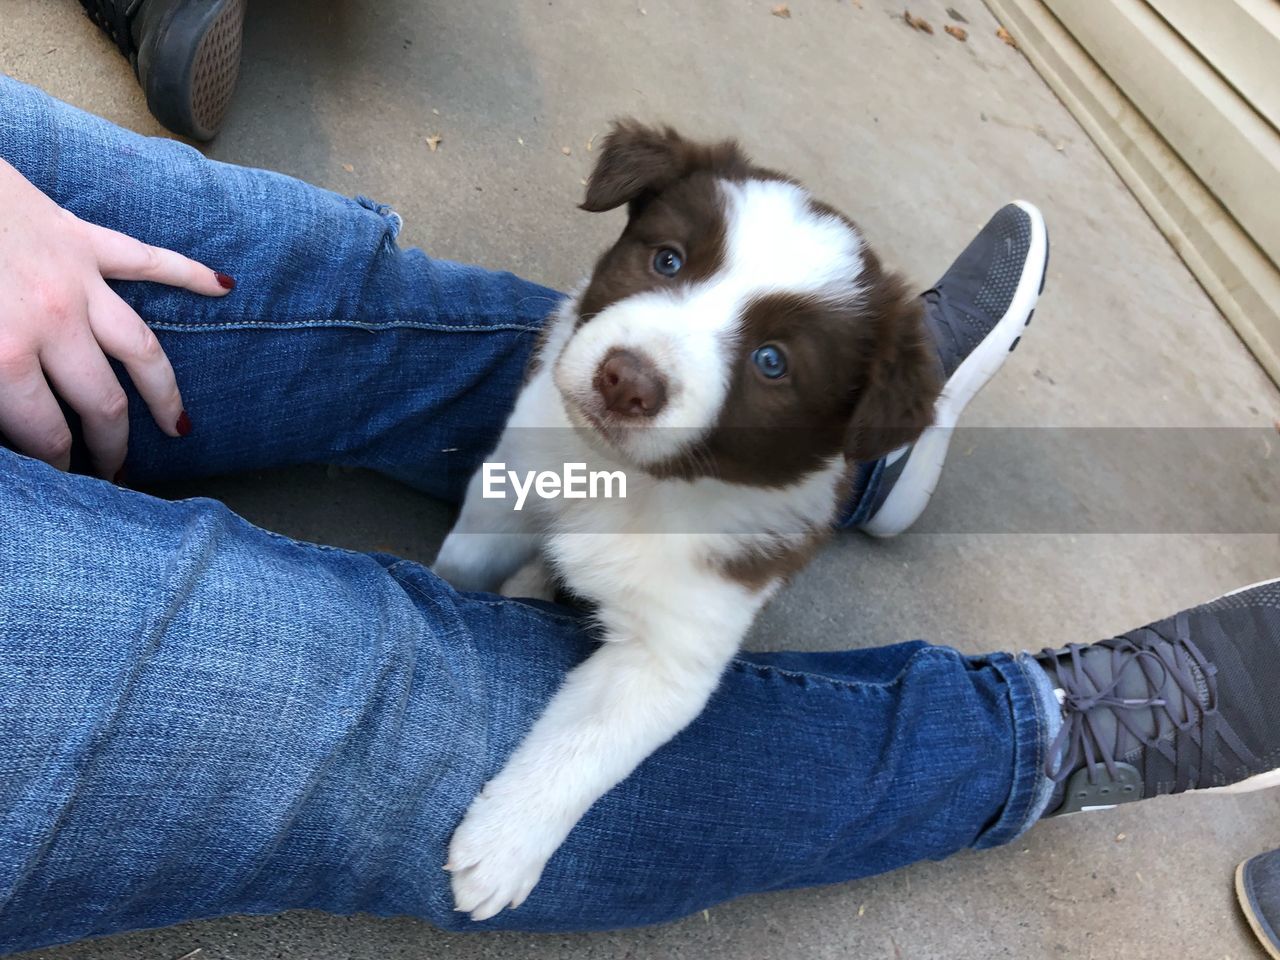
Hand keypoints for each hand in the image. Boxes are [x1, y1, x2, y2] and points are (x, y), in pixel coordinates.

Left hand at [0, 158, 232, 478]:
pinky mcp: (81, 239)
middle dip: (112, 446)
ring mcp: (77, 280)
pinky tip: (223, 287)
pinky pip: (147, 260)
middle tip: (117, 471)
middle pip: (104, 402)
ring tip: (177, 425)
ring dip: (163, 392)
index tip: (66, 478)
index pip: (48, 432)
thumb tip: (5, 427)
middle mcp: (55, 322)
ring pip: (141, 348)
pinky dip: (188, 273)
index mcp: (7, 354)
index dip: (59, 464)